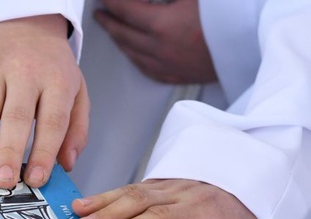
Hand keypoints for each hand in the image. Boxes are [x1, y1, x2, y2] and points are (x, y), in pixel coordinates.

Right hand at [0, 14, 88, 188]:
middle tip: (3, 181)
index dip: (44, 151)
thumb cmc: (50, 67)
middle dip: (8, 150)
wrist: (22, 21)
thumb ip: (76, 129)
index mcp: (56, 80)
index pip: (52, 120)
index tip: (36, 180)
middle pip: (15, 115)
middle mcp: (25, 72)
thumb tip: (66, 165)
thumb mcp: (76, 90)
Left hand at [95, 0, 216, 84]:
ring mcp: (167, 65)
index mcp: (162, 25)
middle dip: (109, 20)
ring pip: (131, 52)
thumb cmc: (227, 17)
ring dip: (119, 38)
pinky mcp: (176, 75)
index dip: (111, 3)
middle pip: (123, 34)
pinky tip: (131, 51)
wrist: (253, 43)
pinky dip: (134, 56)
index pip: (125, 11)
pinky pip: (146, 68)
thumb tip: (151, 0)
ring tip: (112, 28)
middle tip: (101, 11)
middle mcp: (160, 48)